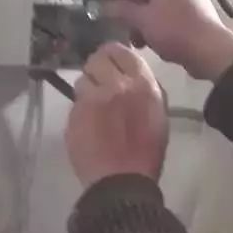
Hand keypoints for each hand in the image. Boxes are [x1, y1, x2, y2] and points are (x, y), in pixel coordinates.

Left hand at [66, 44, 168, 189]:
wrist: (122, 182)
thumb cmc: (146, 152)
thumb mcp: (158, 114)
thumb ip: (144, 88)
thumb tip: (131, 74)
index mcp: (141, 83)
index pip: (119, 50)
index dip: (113, 56)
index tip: (112, 65)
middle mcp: (115, 85)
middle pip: (96, 58)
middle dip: (97, 69)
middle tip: (101, 84)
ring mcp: (91, 99)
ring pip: (82, 79)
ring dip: (88, 89)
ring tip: (95, 108)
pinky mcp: (74, 114)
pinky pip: (75, 102)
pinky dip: (81, 109)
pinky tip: (89, 125)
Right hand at [102, 0, 232, 81]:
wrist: (210, 50)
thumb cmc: (173, 30)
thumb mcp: (142, 20)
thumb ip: (120, 11)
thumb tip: (101, 6)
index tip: (96, 2)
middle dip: (132, 15)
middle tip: (122, 30)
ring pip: (158, 7)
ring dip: (145, 24)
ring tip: (140, 42)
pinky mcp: (198, 10)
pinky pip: (171, 14)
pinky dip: (160, 25)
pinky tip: (155, 41)